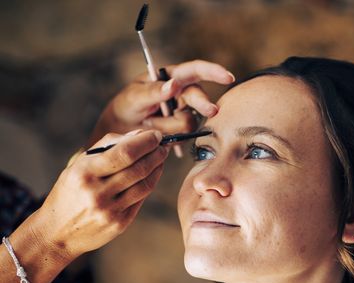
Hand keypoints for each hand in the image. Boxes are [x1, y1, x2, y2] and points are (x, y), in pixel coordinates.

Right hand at [32, 130, 167, 261]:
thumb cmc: (71, 192)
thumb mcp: (78, 165)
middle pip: (138, 168)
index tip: (155, 135)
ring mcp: (110, 210)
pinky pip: (141, 199)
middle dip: (156, 154)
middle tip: (163, 145)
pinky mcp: (120, 223)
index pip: (124, 153)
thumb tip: (139, 135)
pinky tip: (153, 175)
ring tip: (161, 158)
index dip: (145, 143)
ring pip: (145, 185)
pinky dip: (150, 184)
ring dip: (158, 168)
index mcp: (84, 173)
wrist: (58, 231)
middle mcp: (97, 192)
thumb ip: (107, 146)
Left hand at [87, 60, 234, 145]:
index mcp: (169, 77)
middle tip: (212, 111)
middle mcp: (181, 93)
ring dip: (169, 125)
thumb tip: (173, 84)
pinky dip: (170, 135)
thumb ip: (154, 91)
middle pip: (198, 98)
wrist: (121, 131)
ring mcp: (183, 112)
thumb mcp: (134, 97)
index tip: (228, 77)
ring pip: (190, 121)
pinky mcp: (182, 130)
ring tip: (149, 123)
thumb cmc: (125, 107)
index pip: (194, 71)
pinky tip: (156, 131)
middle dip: (203, 105)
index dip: (213, 72)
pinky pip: (185, 135)